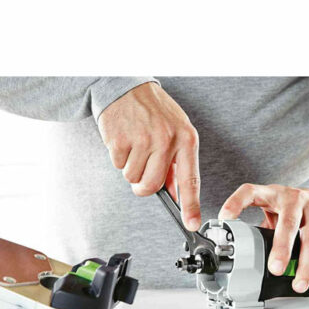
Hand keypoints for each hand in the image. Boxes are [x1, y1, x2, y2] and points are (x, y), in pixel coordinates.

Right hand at [98, 82, 200, 230]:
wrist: (125, 85)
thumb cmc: (153, 110)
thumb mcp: (175, 130)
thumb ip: (176, 162)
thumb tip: (174, 191)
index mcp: (186, 139)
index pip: (190, 180)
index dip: (190, 205)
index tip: (191, 223)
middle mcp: (167, 140)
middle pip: (152, 186)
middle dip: (143, 186)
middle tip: (141, 173)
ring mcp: (143, 139)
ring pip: (132, 177)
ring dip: (130, 168)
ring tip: (134, 145)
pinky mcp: (121, 140)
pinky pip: (118, 165)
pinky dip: (118, 157)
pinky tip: (124, 138)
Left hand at [218, 184, 308, 292]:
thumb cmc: (293, 209)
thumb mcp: (272, 212)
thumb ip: (259, 228)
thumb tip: (241, 257)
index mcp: (272, 194)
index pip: (249, 192)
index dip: (235, 202)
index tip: (225, 218)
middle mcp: (294, 197)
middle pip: (289, 222)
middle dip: (282, 248)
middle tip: (275, 269)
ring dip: (306, 265)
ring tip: (299, 284)